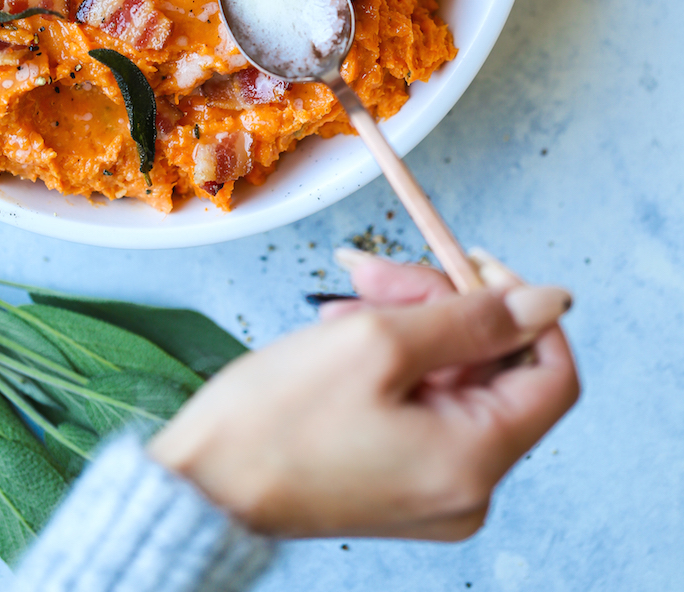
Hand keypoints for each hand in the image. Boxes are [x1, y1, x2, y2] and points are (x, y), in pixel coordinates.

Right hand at [148, 250, 577, 540]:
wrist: (199, 486)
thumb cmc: (276, 420)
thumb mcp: (379, 342)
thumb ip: (472, 316)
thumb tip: (549, 300)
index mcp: (472, 461)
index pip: (550, 373)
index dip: (521, 307)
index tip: (473, 262)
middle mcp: (465, 486)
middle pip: (489, 365)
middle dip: (436, 302)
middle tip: (373, 270)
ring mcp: (432, 486)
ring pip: (449, 374)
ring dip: (404, 320)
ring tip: (345, 300)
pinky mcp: (400, 477)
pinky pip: (420, 400)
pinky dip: (389, 356)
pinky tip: (342, 331)